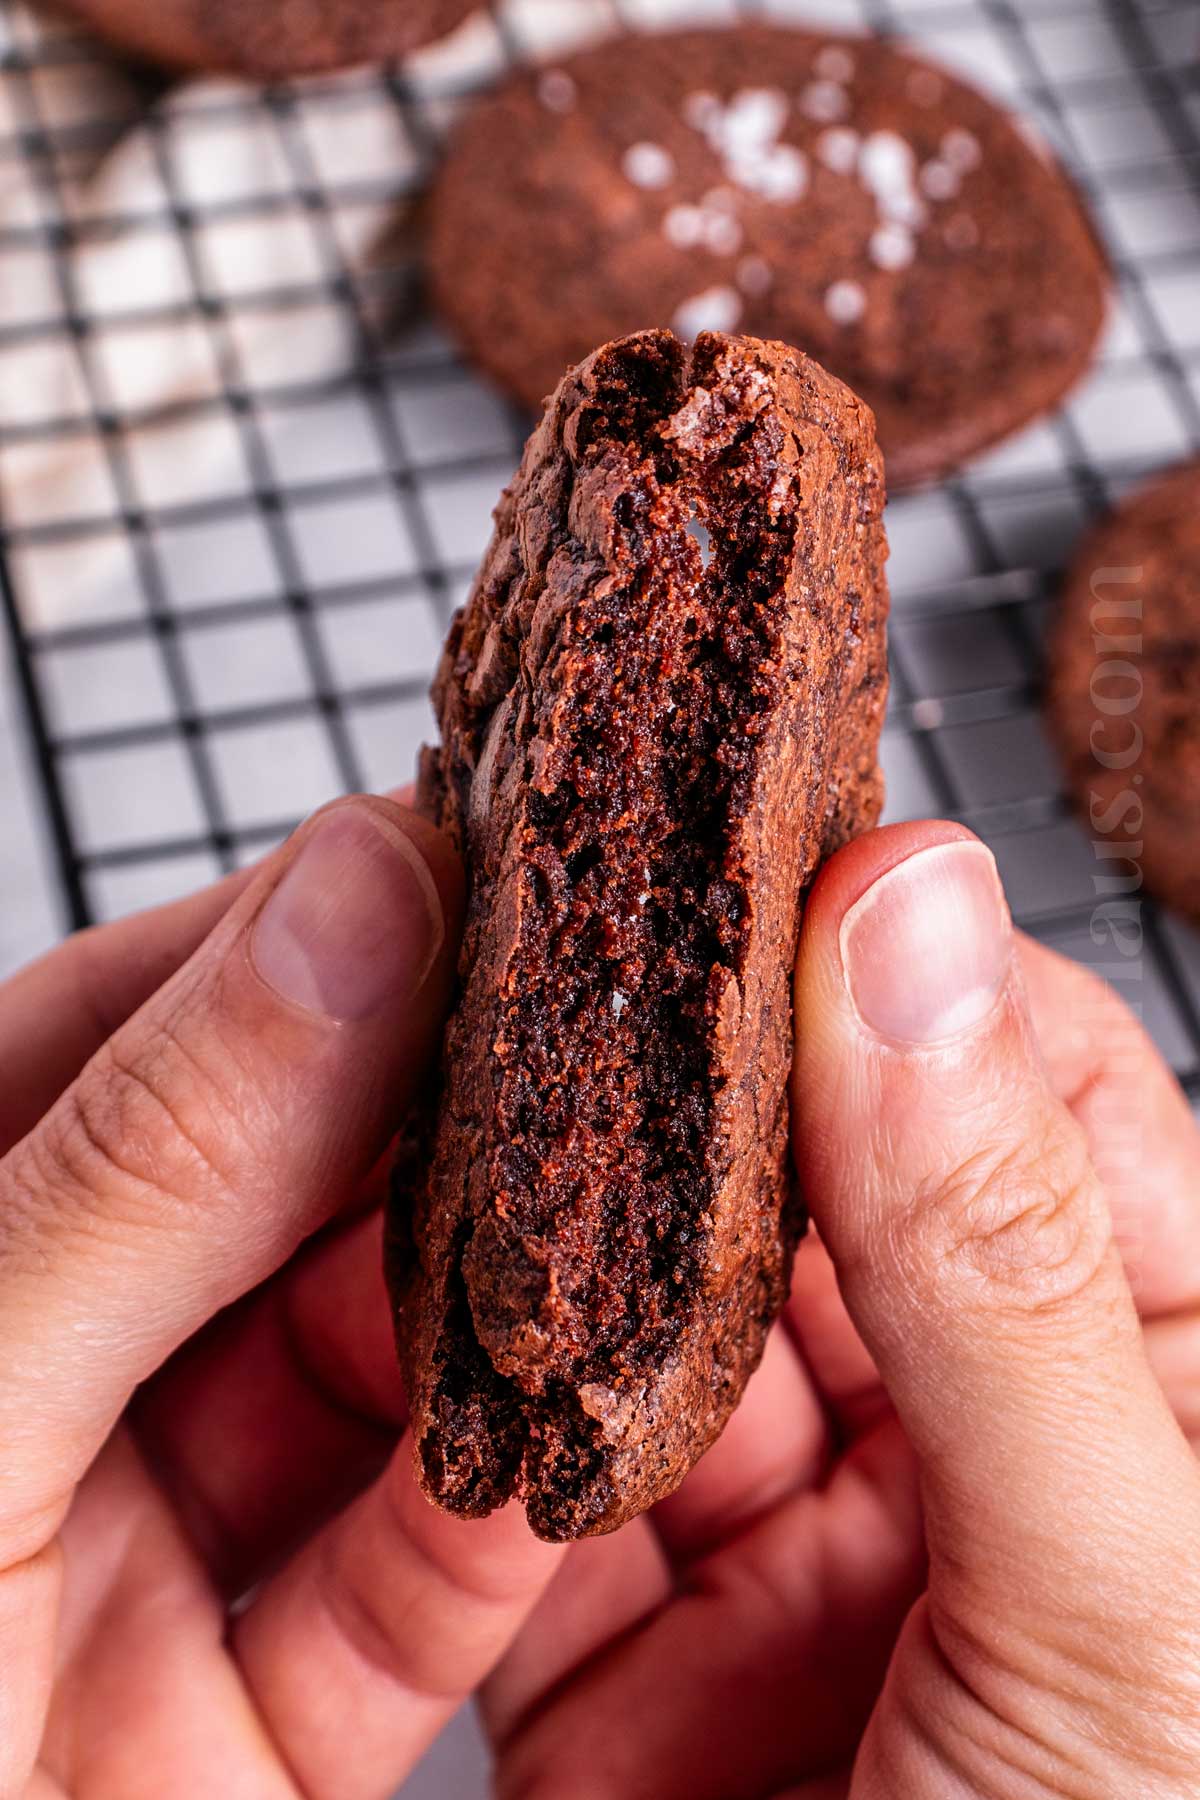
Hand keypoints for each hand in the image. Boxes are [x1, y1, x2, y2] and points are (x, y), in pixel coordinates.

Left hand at [0, 795, 567, 1799]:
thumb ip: (145, 1170)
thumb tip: (355, 898)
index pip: (137, 1028)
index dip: (311, 936)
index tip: (479, 863)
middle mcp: (39, 1386)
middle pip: (286, 1199)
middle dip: (444, 1127)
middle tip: (617, 1028)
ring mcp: (146, 1553)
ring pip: (373, 1383)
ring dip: (500, 1319)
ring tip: (640, 1217)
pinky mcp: (252, 1717)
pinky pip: (408, 1588)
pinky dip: (501, 1518)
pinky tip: (587, 1436)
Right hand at [487, 822, 1199, 1799]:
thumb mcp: (1120, 1605)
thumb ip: (1002, 1262)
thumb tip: (911, 915)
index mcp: (1154, 1364)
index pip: (1012, 1076)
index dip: (879, 953)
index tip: (738, 844)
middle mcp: (976, 1407)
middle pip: (811, 1162)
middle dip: (675, 1077)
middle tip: (535, 941)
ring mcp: (804, 1505)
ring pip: (660, 1290)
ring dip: (560, 1222)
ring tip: (448, 1095)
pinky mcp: (646, 1612)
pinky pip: (547, 1449)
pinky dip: (478, 1389)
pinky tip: (420, 1305)